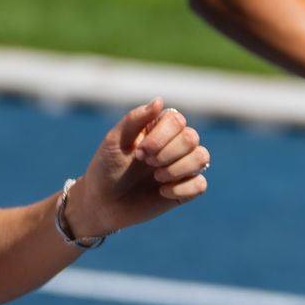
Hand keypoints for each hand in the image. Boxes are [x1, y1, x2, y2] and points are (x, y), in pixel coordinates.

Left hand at [66, 99, 208, 237]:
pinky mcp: (185, 190)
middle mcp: (173, 145)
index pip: (177, 120)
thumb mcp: (114, 141)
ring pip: (202, 158)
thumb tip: (159, 100)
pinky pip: (201, 184)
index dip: (161, 136)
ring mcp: (181, 167)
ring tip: (157, 178)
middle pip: (191, 138)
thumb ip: (135, 119)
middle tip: (147, 164)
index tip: (139, 152)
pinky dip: (182, 189)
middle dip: (168, 153)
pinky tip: (162, 192)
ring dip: (177, 169)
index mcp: (158, 129)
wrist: (102, 204)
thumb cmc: (106, 169)